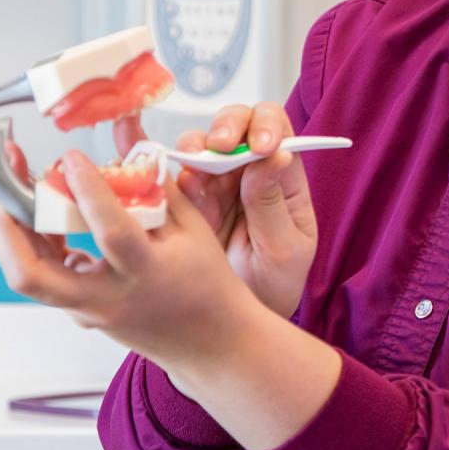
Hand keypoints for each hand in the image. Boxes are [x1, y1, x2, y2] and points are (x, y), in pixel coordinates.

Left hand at [0, 155, 341, 449]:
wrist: (208, 340)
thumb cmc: (206, 283)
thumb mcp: (193, 228)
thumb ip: (156, 185)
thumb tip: (129, 141)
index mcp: (145, 273)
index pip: (109, 232)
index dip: (87, 191)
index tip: (73, 157)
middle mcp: (108, 298)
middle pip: (32, 274)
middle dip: (8, 229)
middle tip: (7, 190)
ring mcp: (88, 310)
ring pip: (29, 278)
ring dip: (14, 235)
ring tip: (20, 196)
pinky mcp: (80, 312)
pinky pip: (45, 278)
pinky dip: (37, 246)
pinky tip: (47, 218)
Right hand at [140, 104, 318, 319]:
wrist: (239, 324)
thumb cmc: (273, 284)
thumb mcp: (284, 250)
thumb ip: (274, 205)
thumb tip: (274, 158)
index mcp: (281, 178)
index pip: (278, 129)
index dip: (267, 126)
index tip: (261, 148)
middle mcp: (246, 172)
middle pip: (234, 125)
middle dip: (225, 128)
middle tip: (220, 147)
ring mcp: (211, 184)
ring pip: (197, 145)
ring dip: (193, 149)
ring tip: (193, 172)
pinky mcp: (181, 202)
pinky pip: (167, 177)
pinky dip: (163, 174)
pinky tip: (168, 187)